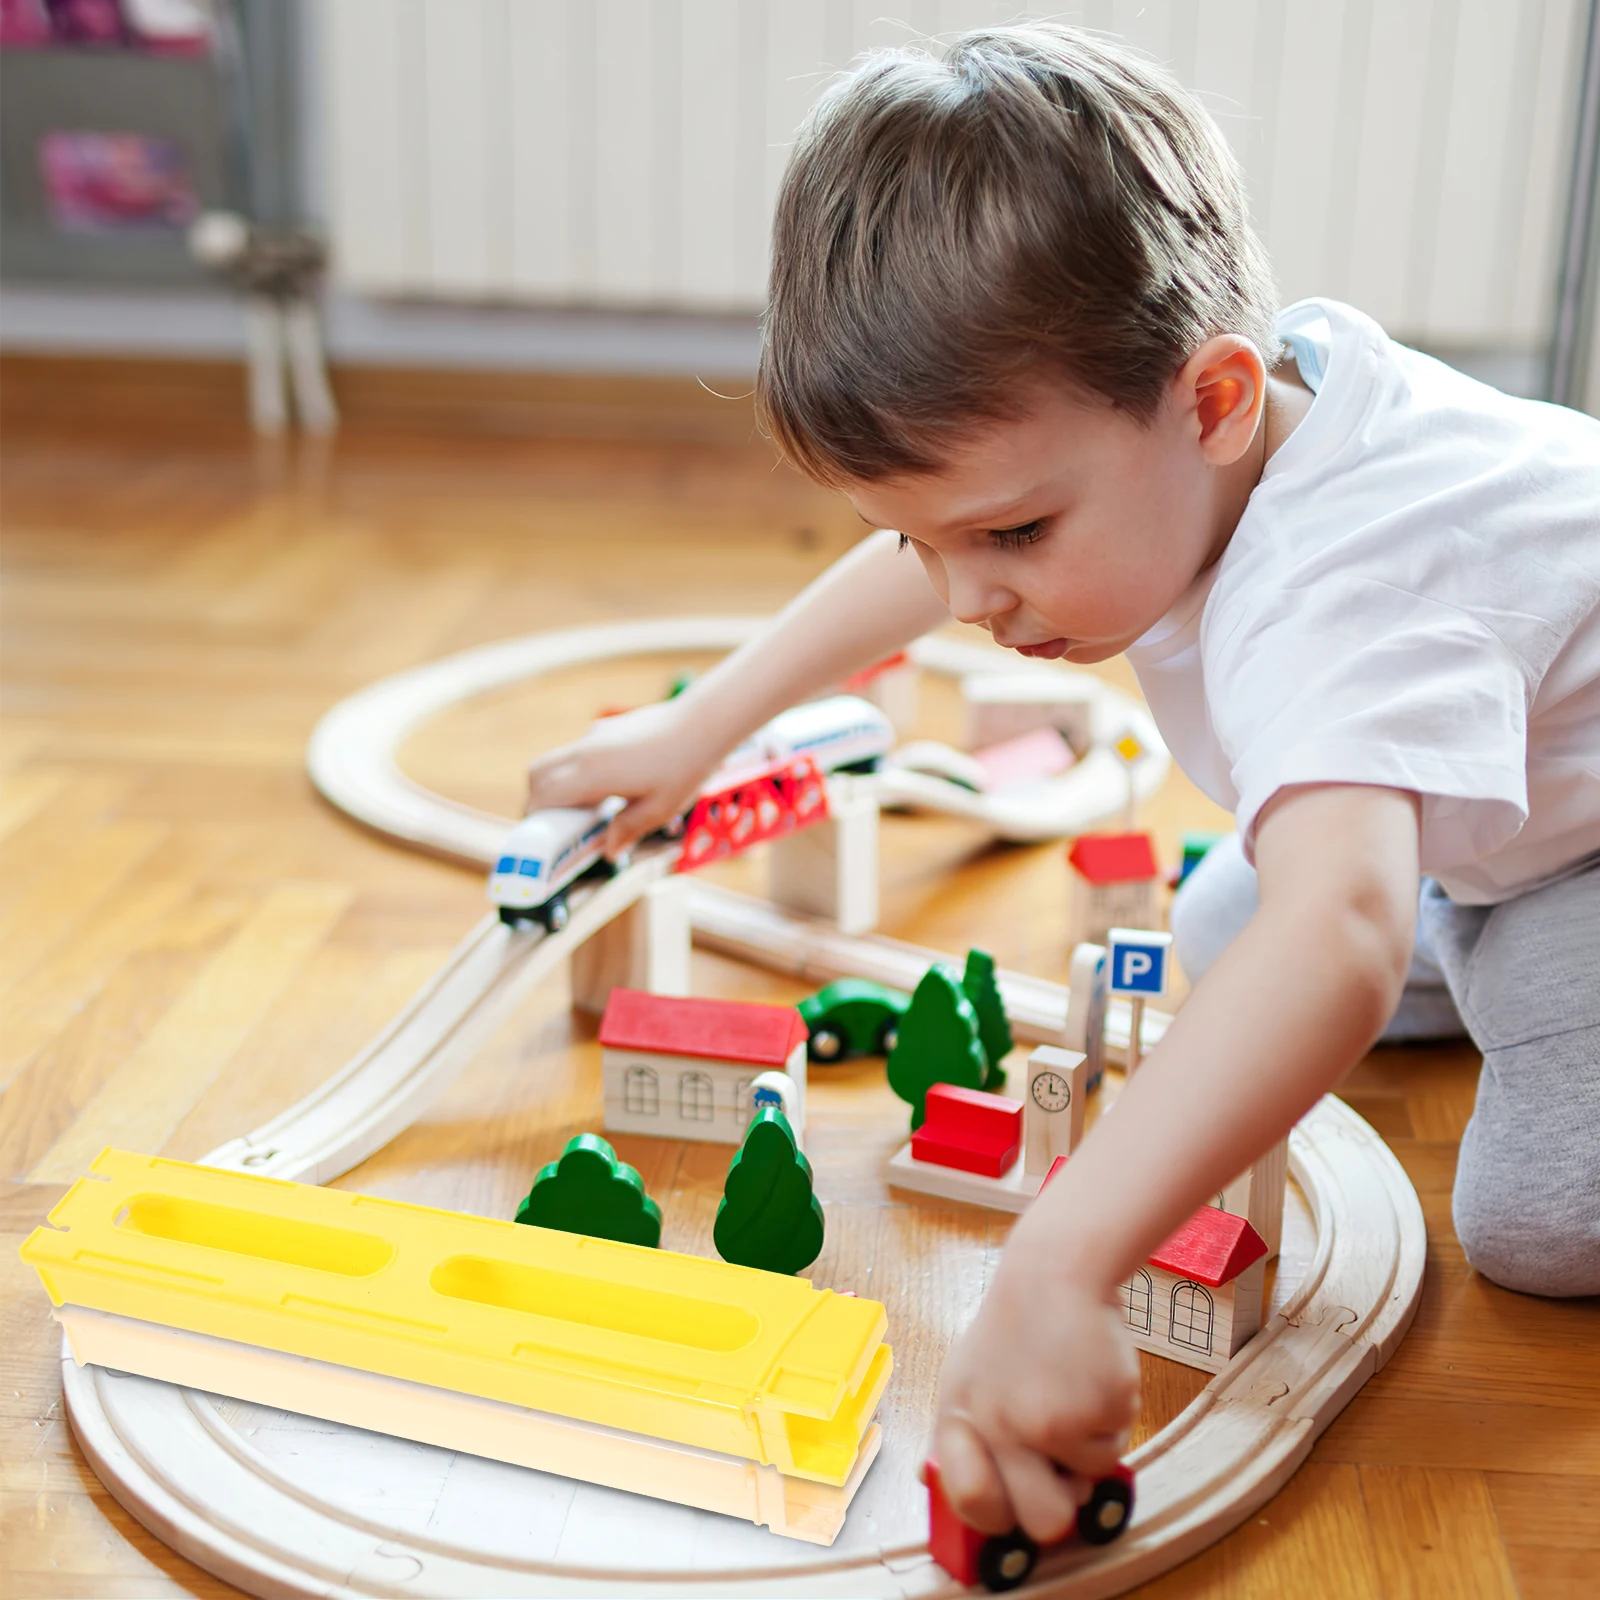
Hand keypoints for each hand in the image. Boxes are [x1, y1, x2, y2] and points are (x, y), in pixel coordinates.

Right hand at [525, 696, 726, 856]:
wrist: (704, 721)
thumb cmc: (684, 766)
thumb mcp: (659, 809)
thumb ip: (628, 830)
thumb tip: (609, 850)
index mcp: (591, 774)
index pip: (542, 795)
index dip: (536, 818)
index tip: (545, 837)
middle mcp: (585, 751)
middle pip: (538, 774)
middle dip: (538, 800)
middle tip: (560, 823)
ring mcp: (594, 735)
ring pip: (557, 759)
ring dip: (559, 784)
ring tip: (588, 808)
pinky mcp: (608, 727)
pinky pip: (579, 751)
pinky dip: (579, 770)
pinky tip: (612, 785)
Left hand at [932, 1225, 1139, 1544]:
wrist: (1053, 1272)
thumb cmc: (1017, 1325)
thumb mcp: (969, 1375)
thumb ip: (964, 1434)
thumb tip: (937, 1485)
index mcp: (960, 1419)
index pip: (972, 1504)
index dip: (999, 1514)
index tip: (1014, 1501)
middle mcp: (998, 1427)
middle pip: (1043, 1524)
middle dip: (1063, 1505)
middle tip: (1064, 1466)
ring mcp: (1048, 1421)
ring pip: (1089, 1483)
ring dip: (1091, 1447)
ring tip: (1074, 1392)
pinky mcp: (1096, 1409)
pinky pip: (1118, 1447)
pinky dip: (1113, 1418)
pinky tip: (1092, 1373)